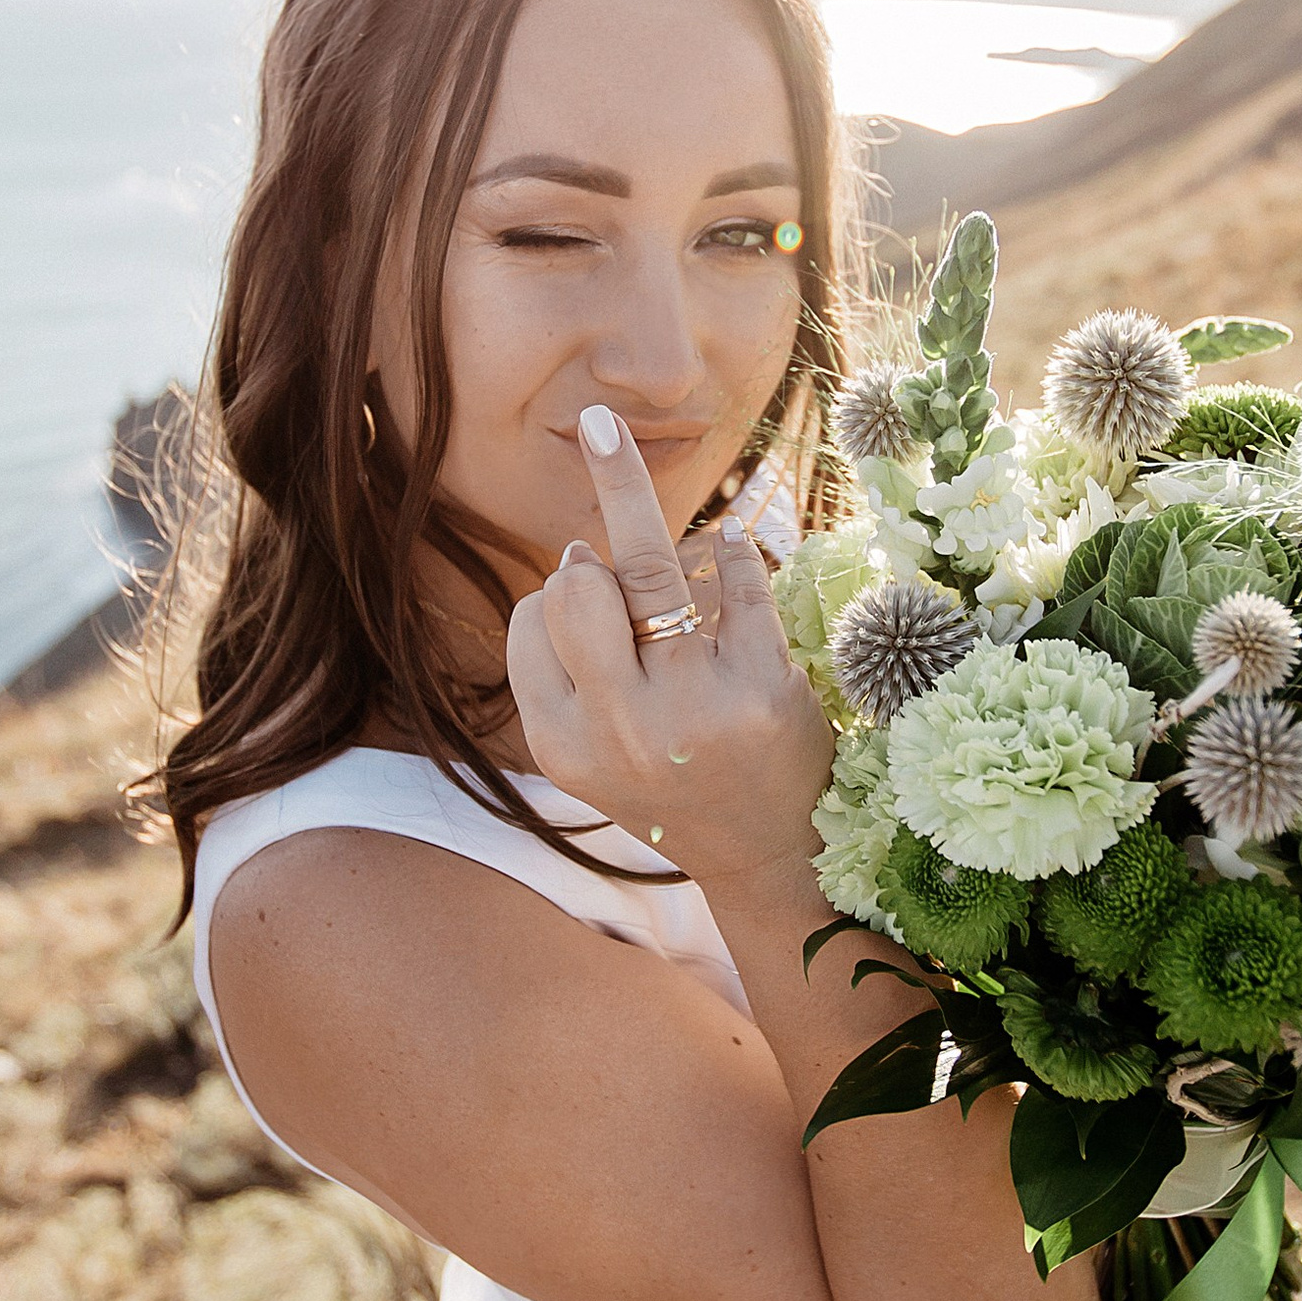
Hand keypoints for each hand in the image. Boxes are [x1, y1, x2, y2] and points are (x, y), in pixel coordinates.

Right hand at [507, 410, 834, 886]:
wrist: (769, 854)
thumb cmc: (674, 780)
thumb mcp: (599, 746)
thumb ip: (571, 665)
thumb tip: (577, 553)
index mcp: (563, 744)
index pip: (532, 620)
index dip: (557, 593)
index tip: (585, 597)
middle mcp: (619, 728)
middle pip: (577, 584)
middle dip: (594, 554)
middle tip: (609, 553)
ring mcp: (691, 707)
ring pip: (643, 566)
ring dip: (637, 509)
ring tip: (612, 446)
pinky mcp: (759, 686)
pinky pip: (735, 574)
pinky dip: (732, 546)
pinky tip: (733, 540)